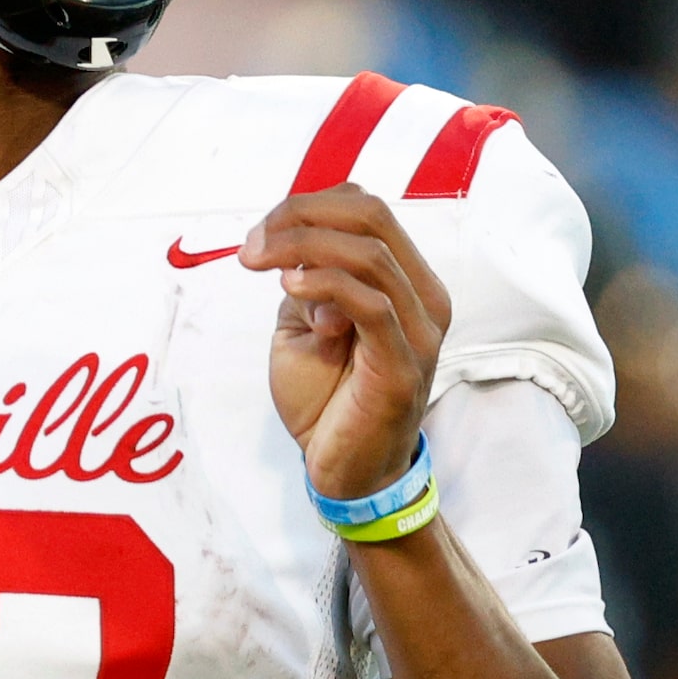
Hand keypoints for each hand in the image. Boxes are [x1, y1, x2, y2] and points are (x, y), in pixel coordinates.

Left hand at [241, 185, 451, 502]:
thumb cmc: (327, 399)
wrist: (345, 472)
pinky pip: (370, 303)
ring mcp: (420, 331)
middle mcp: (424, 297)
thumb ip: (307, 282)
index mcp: (406, 280)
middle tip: (253, 243)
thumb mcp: (305, 324)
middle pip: (371, 215)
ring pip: (369, 253)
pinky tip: (289, 285)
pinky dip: (324, 284)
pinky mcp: (403, 365)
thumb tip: (297, 253)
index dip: (307, 206)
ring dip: (302, 246)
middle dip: (301, 215)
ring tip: (260, 262)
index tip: (258, 233)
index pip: (366, 209)